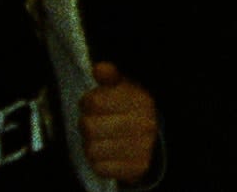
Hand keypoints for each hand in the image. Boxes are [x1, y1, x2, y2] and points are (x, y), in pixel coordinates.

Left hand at [78, 65, 158, 185]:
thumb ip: (110, 78)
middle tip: (95, 124)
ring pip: (92, 149)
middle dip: (87, 125)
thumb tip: (99, 68)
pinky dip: (99, 162)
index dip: (88, 103)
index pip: (94, 102)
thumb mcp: (122, 89)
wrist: (148, 141)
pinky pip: (101, 167)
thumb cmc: (129, 111)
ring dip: (91, 145)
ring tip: (100, 139)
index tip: (93, 105)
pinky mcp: (136, 168)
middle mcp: (145, 123)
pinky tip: (106, 154)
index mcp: (142, 100)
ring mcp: (142, 147)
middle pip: (89, 127)